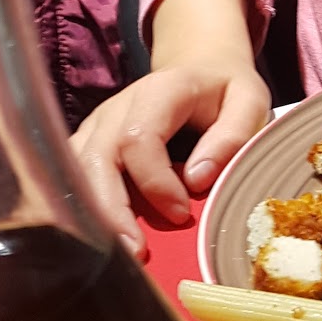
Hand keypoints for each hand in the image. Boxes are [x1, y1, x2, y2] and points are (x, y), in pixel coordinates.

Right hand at [71, 60, 271, 258]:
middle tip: (135, 252)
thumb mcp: (248, 101)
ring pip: (76, 169)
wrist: (198, 67)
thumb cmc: (224, 90)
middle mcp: (118, 107)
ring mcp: (99, 124)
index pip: (138, 138)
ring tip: (116, 252)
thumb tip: (196, 180)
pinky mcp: (90, 141)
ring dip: (92, 213)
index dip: (155, 182)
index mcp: (159, 92)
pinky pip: (73, 175)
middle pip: (96, 158)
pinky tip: (101, 237)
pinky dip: (82, 207)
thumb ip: (231, 136)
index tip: (181, 213)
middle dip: (111, 210)